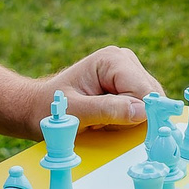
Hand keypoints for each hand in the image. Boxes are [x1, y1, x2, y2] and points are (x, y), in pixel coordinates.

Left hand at [42, 45, 162, 128]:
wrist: (38, 108)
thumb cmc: (51, 108)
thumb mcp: (75, 112)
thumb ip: (107, 110)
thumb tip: (142, 111)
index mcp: (112, 60)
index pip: (143, 91)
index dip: (139, 114)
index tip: (120, 129)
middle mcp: (125, 60)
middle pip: (150, 97)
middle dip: (132, 117)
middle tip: (101, 123)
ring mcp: (129, 72)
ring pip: (150, 104)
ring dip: (129, 120)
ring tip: (101, 120)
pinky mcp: (130, 86)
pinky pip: (143, 109)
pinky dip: (128, 120)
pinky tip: (108, 119)